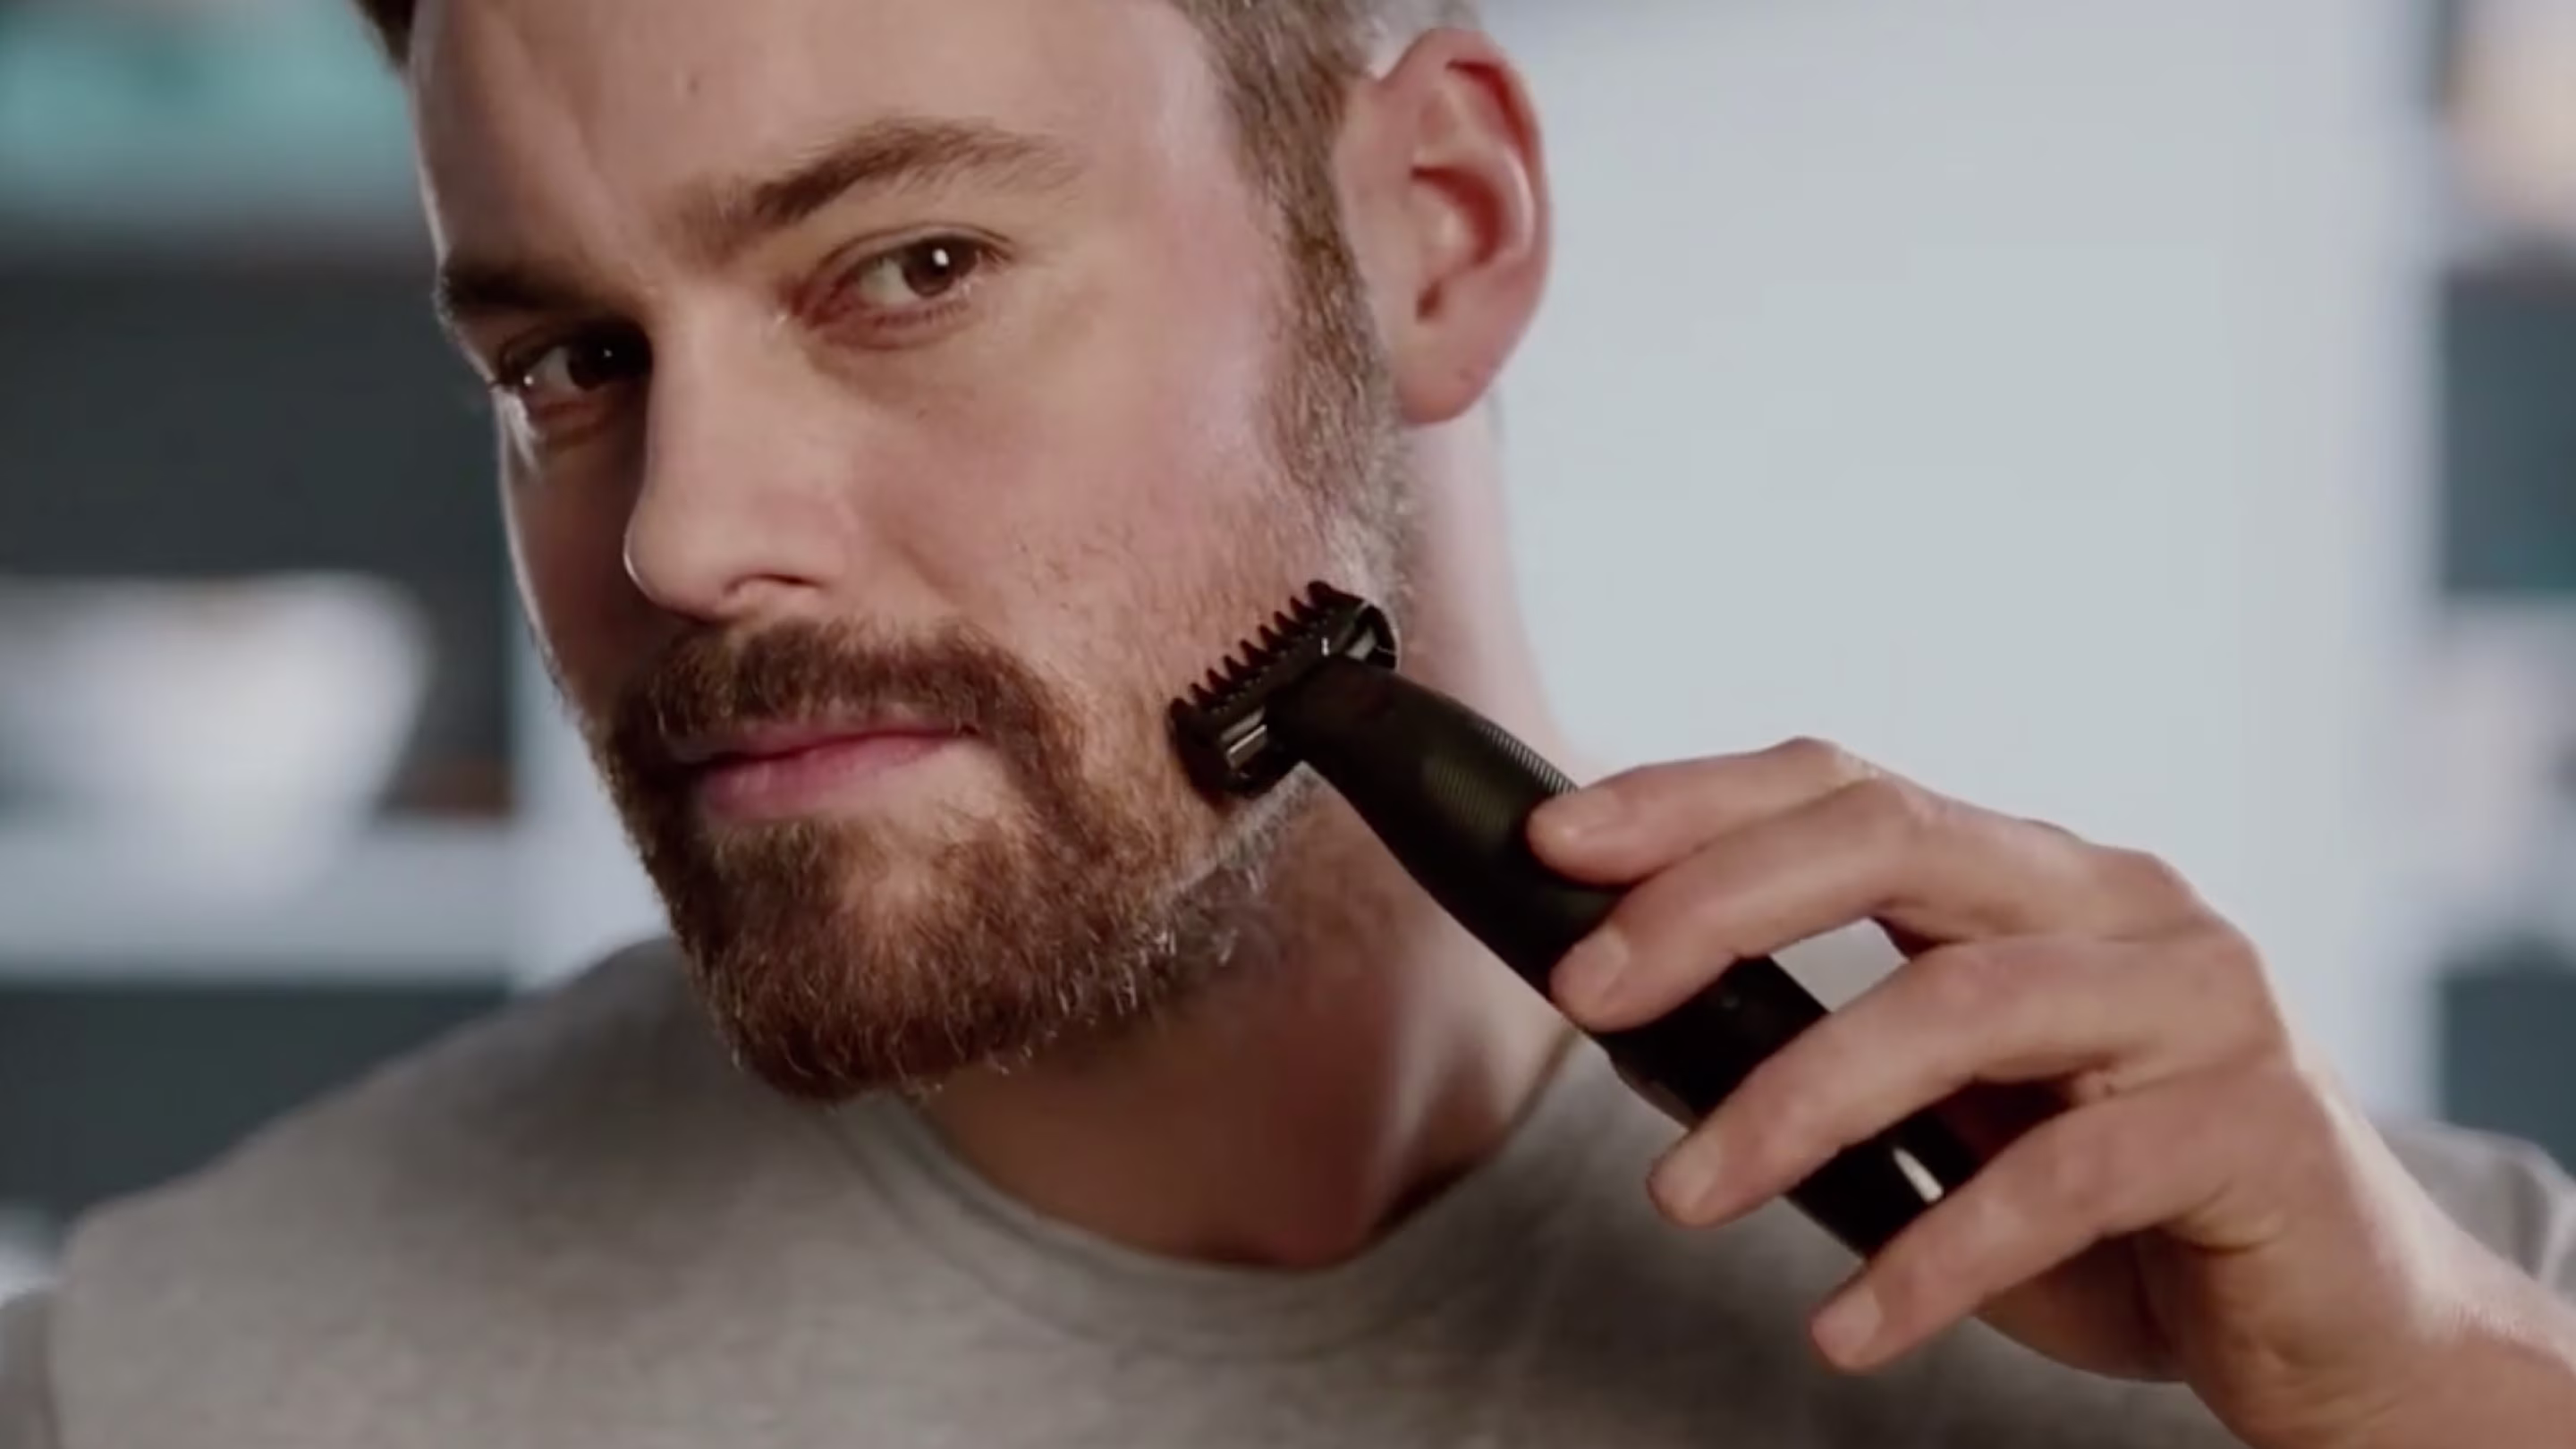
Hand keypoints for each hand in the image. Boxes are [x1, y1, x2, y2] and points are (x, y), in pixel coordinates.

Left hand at [1528, 739, 2575, 1448]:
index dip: (1694, 800)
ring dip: (1793, 1102)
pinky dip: (1933, 1254)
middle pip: (1893, 840)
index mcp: (2035, 877)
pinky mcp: (2257, 1124)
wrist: (2342, 1320)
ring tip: (1681, 1193)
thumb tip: (1631, 1023)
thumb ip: (1829, 1049)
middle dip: (1716, 904)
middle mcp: (2120, 902)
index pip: (1848, 787)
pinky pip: (2064, 1179)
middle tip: (1588, 991)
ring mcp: (2200, 998)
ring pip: (1959, 1005)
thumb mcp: (1956, 1110)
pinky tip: (1848, 1322)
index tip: (1554, 841)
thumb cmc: (2120, 1208)